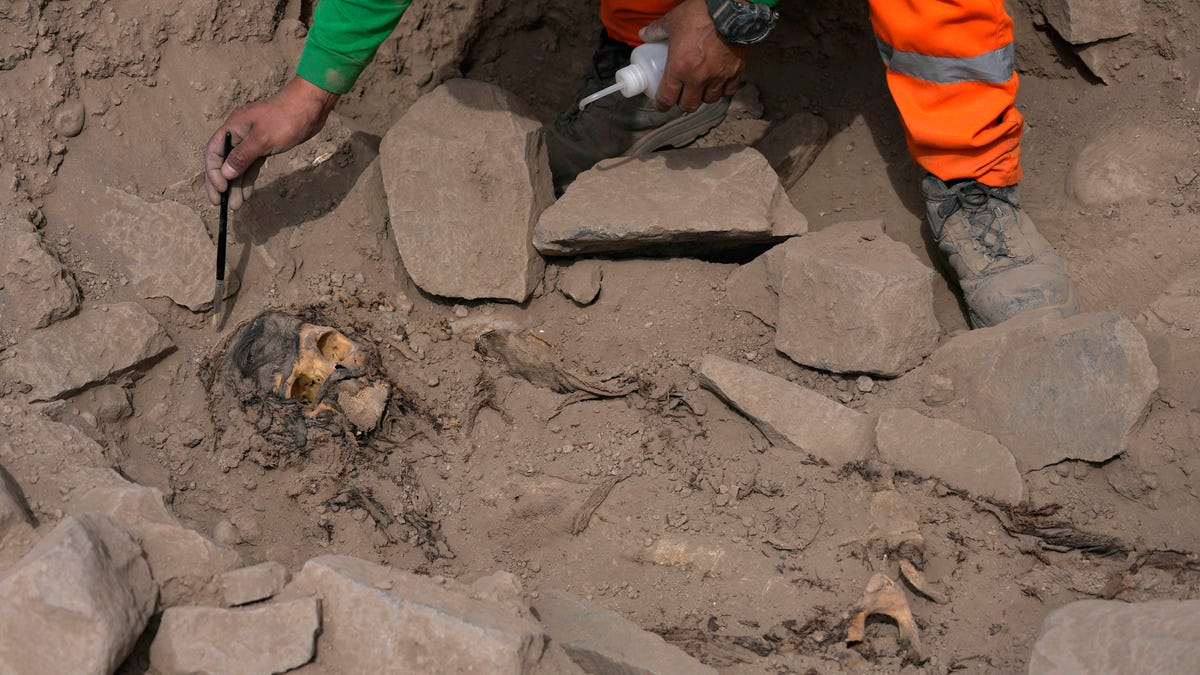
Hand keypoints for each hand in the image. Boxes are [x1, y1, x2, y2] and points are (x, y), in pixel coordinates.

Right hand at [204, 77, 339, 209]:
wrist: (310, 107)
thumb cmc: (286, 119)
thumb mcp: (263, 139)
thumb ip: (243, 156)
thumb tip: (226, 173)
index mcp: (233, 127)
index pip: (214, 152)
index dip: (213, 172)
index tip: (219, 191)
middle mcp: (239, 134)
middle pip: (224, 161)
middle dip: (222, 183)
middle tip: (221, 204)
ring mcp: (252, 140)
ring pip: (239, 166)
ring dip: (237, 185)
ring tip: (236, 205)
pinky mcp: (265, 146)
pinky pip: (252, 165)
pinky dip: (249, 179)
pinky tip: (247, 193)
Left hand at [639, 0, 748, 113]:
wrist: (730, 10)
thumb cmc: (701, 14)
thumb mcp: (673, 21)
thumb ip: (657, 30)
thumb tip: (645, 34)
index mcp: (679, 68)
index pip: (667, 97)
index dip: (662, 104)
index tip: (661, 104)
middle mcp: (698, 78)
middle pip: (689, 105)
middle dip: (682, 103)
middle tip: (680, 96)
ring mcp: (718, 77)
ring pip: (709, 100)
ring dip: (702, 97)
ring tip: (699, 89)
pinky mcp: (735, 72)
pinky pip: (729, 90)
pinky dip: (722, 89)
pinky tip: (718, 83)